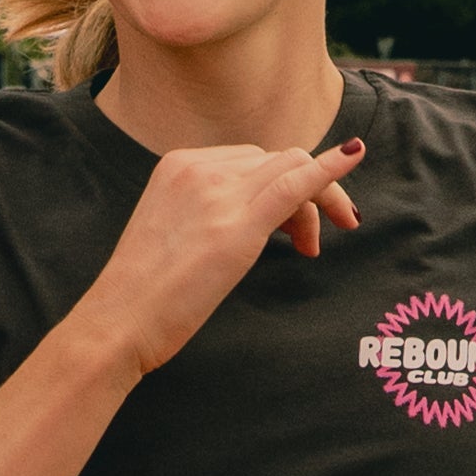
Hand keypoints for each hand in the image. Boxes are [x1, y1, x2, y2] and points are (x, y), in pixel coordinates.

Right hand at [91, 135, 363, 370]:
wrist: (119, 320)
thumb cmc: (142, 292)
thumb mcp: (173, 232)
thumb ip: (208, 212)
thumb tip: (257, 218)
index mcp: (178, 164)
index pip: (251, 159)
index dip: (281, 186)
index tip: (291, 228)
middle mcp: (200, 167)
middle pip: (276, 160)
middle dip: (306, 195)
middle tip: (313, 244)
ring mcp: (219, 191)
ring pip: (291, 170)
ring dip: (318, 201)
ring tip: (313, 248)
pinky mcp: (239, 224)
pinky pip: (296, 183)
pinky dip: (330, 169)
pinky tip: (355, 155)